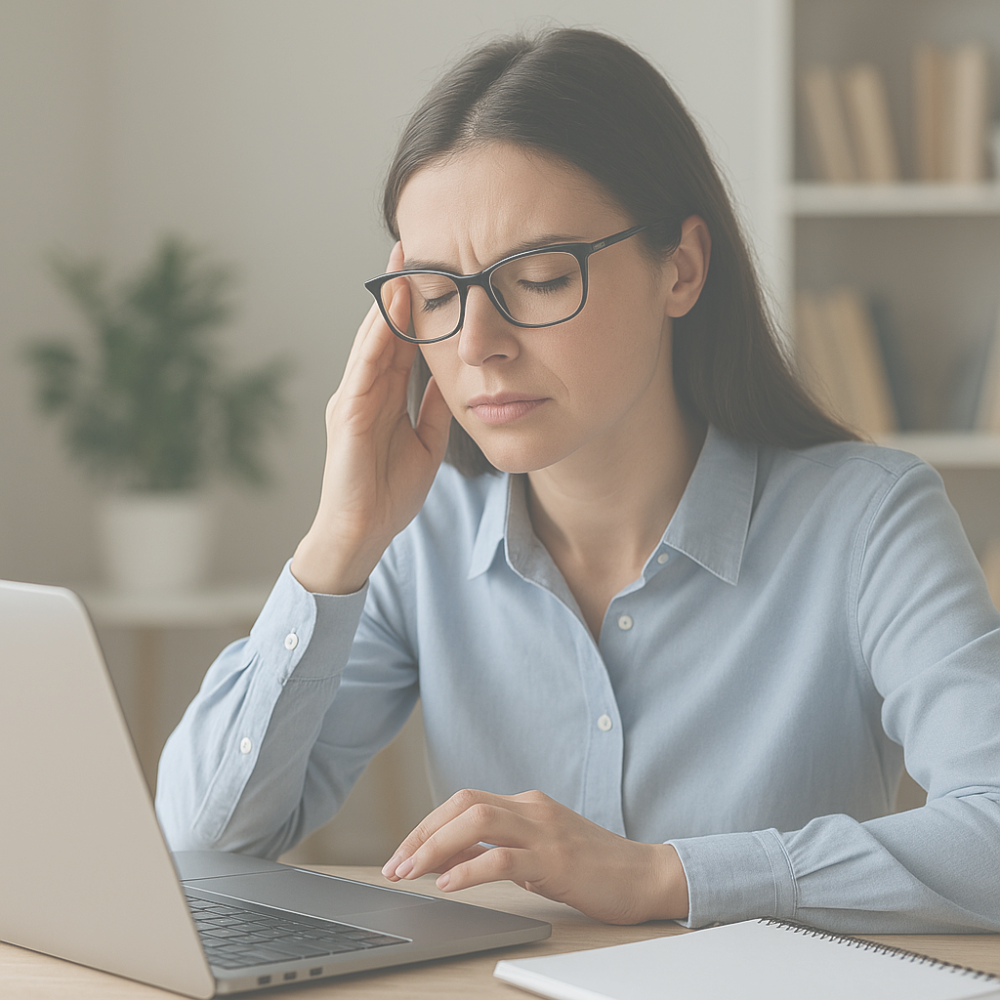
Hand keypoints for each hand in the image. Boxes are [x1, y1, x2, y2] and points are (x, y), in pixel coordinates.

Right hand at [292, 243, 451, 594]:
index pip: (399, 341)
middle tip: (411, 247)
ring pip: (371, 342)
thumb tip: (449, 378)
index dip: (413, 307)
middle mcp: (363, 391)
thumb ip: (431, 409)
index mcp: (381, 397)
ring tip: (402, 266)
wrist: (363, 532)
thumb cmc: (389, 492)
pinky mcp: (349, 417)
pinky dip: (377, 341)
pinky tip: (390, 315)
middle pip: (382, 330)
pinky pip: (365, 371)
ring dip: (387, 304)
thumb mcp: (424, 442)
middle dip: (396, 290)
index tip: (430, 271)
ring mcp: (352, 401)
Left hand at [381, 788, 689, 924]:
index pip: (463, 801)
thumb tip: (448, 860)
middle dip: (422, 833)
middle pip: (462, 804)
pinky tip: (449, 884)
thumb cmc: (592, 867)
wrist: (645, 875)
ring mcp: (544, 831)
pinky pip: (503, 857)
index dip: (426, 825)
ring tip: (411, 872)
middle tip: (395, 865)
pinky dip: (470, 869)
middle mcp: (532, 808)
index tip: (402, 854)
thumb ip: (500, 847)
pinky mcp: (556, 860)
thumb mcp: (539, 851)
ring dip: (435, 846)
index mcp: (526, 803)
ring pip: (477, 821)